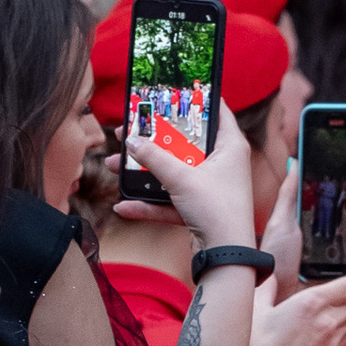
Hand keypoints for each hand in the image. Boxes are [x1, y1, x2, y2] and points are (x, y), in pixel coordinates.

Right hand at [126, 105, 256, 250]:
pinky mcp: (200, 208)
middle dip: (154, 138)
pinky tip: (124, 207)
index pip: (216, 111)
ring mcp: (210, 187)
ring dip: (144, 171)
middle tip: (130, 128)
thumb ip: (154, 157)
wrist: (226, 257)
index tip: (174, 88)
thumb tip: (131, 141)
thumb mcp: (181, 178)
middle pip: (185, 142)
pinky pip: (171, 200)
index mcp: (230, 147)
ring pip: (173, 171)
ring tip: (115, 165)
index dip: (197, 98)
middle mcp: (223, 164)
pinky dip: (150, 205)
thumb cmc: (217, 211)